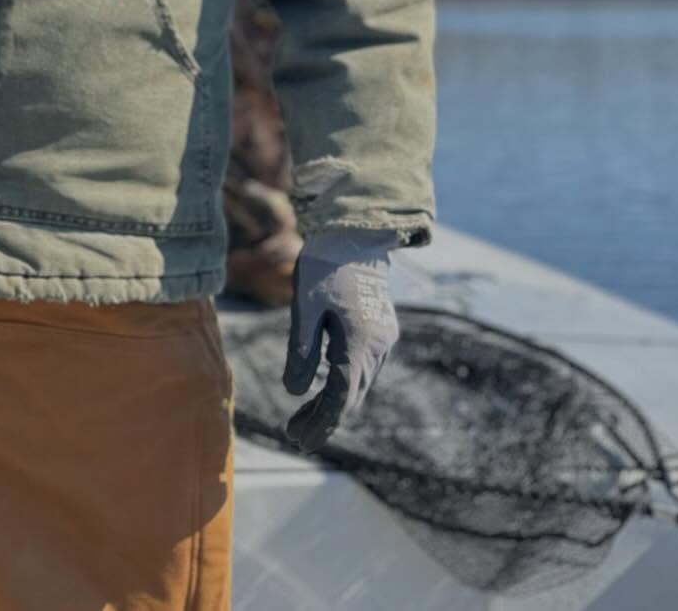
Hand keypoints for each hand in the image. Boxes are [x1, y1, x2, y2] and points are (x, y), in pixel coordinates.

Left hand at [282, 228, 400, 450]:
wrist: (356, 234)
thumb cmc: (325, 265)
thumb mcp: (305, 304)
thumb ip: (301, 349)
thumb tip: (294, 391)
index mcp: (360, 342)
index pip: (342, 397)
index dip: (322, 423)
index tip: (301, 442)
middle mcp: (378, 346)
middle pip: (352, 396)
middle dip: (324, 419)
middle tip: (294, 435)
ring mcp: (384, 339)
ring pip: (359, 384)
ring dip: (332, 403)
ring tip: (299, 418)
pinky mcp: (381, 331)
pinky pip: (363, 368)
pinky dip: (342, 384)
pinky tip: (322, 388)